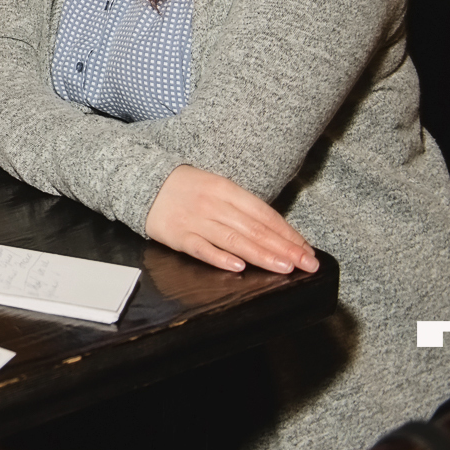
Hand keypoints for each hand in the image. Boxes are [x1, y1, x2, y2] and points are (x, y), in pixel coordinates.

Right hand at [145, 164, 319, 274]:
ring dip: (261, 255)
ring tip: (284, 267)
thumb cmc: (186, 188)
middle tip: (307, 264)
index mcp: (226, 189)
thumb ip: (243, 208)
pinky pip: (201, 249)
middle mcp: (213, 204)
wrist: (142, 182)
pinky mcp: (177, 235)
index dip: (287, 233)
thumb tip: (277, 232)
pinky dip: (219, 258)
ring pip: (233, 240)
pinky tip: (237, 267)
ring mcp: (195, 220)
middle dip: (284, 247)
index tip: (307, 250)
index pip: (264, 213)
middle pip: (254, 229)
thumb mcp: (217, 187)